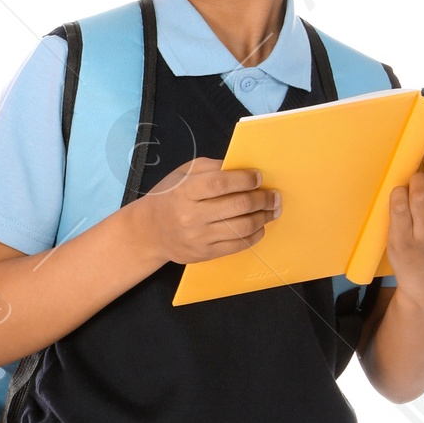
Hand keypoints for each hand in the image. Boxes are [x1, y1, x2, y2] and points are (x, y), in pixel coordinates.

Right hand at [135, 157, 280, 265]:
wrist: (149, 231)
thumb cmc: (169, 197)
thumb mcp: (184, 174)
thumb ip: (212, 168)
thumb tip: (243, 169)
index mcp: (185, 191)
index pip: (221, 183)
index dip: (245, 179)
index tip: (259, 177)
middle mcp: (192, 216)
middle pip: (238, 206)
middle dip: (262, 199)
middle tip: (274, 195)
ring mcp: (199, 237)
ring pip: (242, 227)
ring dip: (263, 217)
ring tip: (271, 210)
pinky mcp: (205, 254)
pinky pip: (238, 245)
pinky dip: (254, 235)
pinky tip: (259, 226)